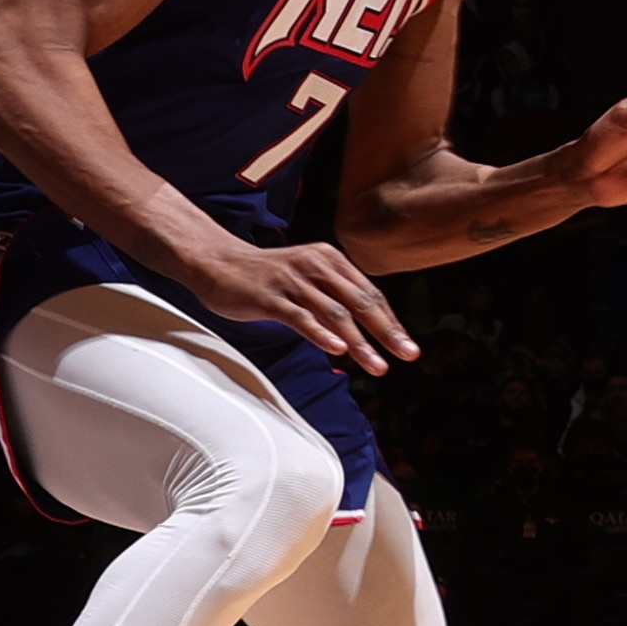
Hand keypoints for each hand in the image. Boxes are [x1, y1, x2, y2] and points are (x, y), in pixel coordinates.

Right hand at [182, 231, 415, 372]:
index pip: (369, 294)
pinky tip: (337, 350)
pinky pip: (300, 317)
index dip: (391, 321)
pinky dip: (321, 334)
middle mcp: (316, 266)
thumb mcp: (308, 278)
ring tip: (378, 366)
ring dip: (360, 343)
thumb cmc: (267, 277)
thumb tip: (365, 327)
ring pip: (335, 314)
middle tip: (408, 354)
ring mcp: (293, 280)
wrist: (218, 262)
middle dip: (387, 332)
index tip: (408, 346)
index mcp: (330, 259)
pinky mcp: (270, 296)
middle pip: (360, 302)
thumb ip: (334, 297)